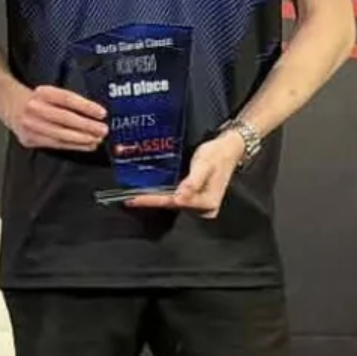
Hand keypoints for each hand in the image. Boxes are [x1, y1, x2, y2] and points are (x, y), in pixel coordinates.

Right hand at [0, 84, 109, 151]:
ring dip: (81, 140)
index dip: (86, 107)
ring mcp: (29, 125)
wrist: (5, 100)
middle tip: (102, 130)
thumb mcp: (49, 91)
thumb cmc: (32, 96)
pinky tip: (84, 146)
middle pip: (64, 118)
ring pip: (60, 135)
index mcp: (42, 92)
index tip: (102, 113)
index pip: (67, 99)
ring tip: (96, 140)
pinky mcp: (28, 138)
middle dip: (86, 127)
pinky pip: (54, 144)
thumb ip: (68, 101)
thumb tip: (94, 114)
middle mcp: (34, 107)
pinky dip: (72, 146)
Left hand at [122, 131, 245, 217]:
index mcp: (207, 203)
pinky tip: (148, 190)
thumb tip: (180, 198)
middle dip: (150, 201)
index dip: (152, 200)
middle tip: (127, 197)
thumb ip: (193, 181)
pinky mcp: (195, 197)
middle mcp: (203, 207)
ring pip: (171, 202)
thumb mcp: (205, 164)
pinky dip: (161, 193)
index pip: (174, 202)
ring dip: (153, 198)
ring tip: (132, 194)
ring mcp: (199, 203)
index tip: (133, 199)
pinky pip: (174, 197)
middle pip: (171, 205)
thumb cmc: (217, 154)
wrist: (229, 148)